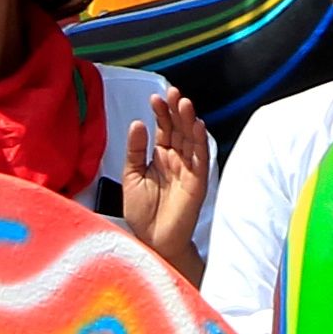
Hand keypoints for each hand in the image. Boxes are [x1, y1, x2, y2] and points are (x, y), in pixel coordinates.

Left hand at [123, 91, 212, 271]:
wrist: (153, 241)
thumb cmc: (142, 212)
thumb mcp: (131, 176)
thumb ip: (135, 150)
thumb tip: (137, 123)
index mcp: (160, 156)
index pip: (163, 129)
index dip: (160, 113)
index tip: (155, 98)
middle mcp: (176, 159)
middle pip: (179, 129)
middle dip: (176, 110)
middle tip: (173, 92)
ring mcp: (188, 169)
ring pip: (191, 139)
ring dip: (189, 120)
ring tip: (184, 103)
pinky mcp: (197, 181)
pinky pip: (201, 158)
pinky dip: (200, 142)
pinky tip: (197, 126)